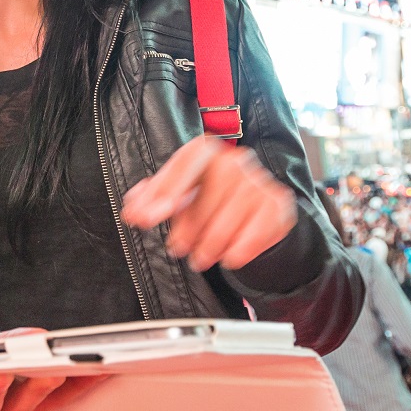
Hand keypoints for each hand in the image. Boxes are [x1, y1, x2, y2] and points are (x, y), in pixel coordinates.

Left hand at [0, 328, 100, 410]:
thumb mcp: (8, 367)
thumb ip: (29, 349)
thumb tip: (47, 337)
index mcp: (25, 407)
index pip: (59, 398)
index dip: (78, 385)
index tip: (92, 369)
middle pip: (24, 407)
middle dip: (38, 388)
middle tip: (49, 369)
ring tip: (0, 371)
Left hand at [122, 135, 296, 271]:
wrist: (254, 212)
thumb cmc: (207, 201)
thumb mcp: (176, 196)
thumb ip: (151, 199)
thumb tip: (132, 209)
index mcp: (206, 152)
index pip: (186, 162)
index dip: (165, 189)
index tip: (146, 218)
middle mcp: (235, 160)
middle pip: (207, 195)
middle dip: (188, 228)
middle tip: (177, 249)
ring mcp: (259, 181)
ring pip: (231, 217)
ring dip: (211, 244)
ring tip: (200, 258)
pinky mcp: (278, 204)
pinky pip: (259, 230)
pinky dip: (241, 248)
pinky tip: (230, 258)